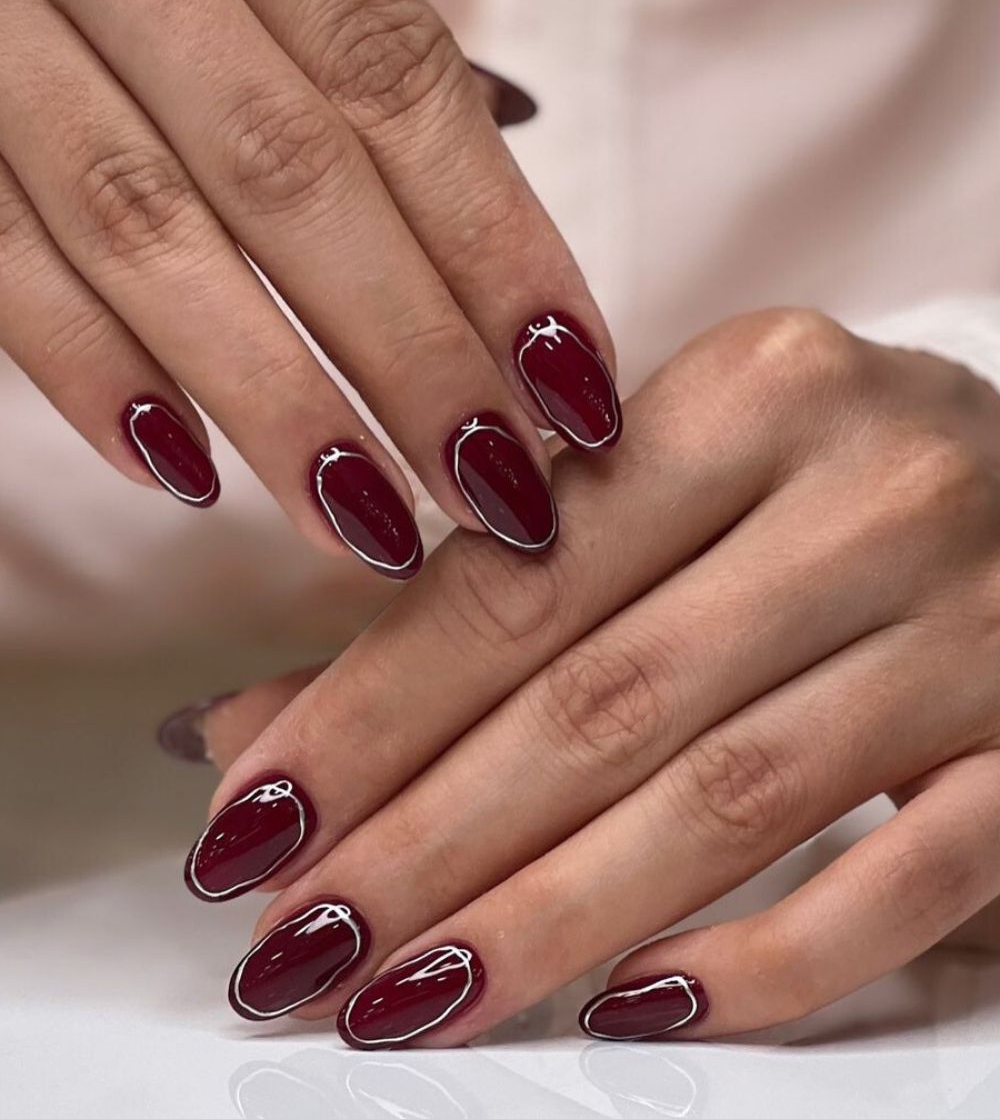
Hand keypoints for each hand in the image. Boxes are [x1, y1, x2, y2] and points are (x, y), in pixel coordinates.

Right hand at [0, 0, 617, 574]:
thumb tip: (501, 127)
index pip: (393, 72)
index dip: (497, 241)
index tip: (574, 377)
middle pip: (294, 172)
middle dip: (413, 354)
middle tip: (503, 490)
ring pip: (150, 232)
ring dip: (274, 399)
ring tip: (370, 519)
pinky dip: (89, 369)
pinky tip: (183, 467)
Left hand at [180, 308, 999, 1042]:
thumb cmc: (828, 473)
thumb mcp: (669, 468)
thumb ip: (485, 584)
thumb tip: (264, 730)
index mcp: (760, 388)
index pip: (526, 573)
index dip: (373, 710)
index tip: (255, 815)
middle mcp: (874, 492)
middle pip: (609, 697)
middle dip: (429, 837)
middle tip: (300, 939)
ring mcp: (976, 626)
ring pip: (730, 799)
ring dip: (547, 916)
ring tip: (405, 992)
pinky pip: (908, 882)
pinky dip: (767, 959)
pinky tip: (630, 1009)